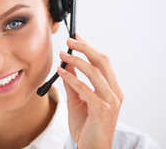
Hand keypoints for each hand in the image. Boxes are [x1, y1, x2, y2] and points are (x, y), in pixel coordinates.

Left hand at [57, 34, 123, 148]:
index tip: (76, 36)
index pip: (102, 61)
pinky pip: (85, 89)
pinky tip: (61, 72)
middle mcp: (114, 92)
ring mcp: (110, 101)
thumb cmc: (86, 125)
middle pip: (102, 62)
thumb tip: (67, 62)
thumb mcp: (77, 99)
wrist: (92, 148)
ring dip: (76, 60)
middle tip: (70, 40)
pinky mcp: (102, 110)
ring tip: (63, 54)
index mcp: (111, 88)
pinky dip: (72, 78)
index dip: (89, 47)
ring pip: (95, 72)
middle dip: (85, 48)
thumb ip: (73, 81)